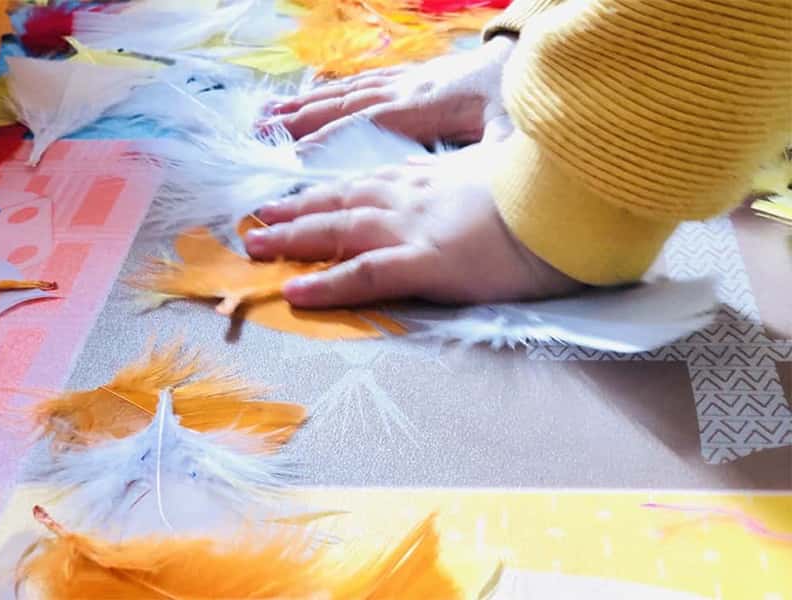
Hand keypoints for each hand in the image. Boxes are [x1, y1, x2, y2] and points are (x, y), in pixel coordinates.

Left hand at [243, 143, 581, 307]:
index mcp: (430, 179)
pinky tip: (295, 290)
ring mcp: (414, 228)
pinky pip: (365, 274)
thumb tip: (459, 191)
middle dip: (296, 209)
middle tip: (260, 218)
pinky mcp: (426, 263)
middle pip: (341, 200)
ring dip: (294, 237)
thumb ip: (468, 181)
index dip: (328, 190)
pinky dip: (328, 283)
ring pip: (340, 229)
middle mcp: (411, 198)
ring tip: (257, 245)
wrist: (570, 207)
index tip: (300, 195)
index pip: (366, 181)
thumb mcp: (497, 176)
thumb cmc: (543, 195)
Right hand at [269, 35, 516, 148]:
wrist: (533, 56)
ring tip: (267, 116)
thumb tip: (442, 186)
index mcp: (429, 104)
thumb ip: (478, 161)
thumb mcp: (512, 136)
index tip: (292, 158)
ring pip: (347, 91)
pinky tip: (308, 99)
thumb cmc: (522, 101)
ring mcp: (407, 80)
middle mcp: (409, 88)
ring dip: (306, 104)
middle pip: (346, 103)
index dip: (330, 139)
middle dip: (301, 119)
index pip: (369, 123)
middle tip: (259, 135)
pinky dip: (328, 94)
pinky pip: (360, 86)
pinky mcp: (411, 78)